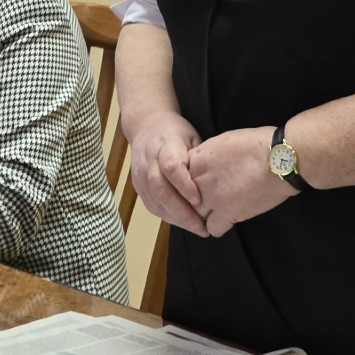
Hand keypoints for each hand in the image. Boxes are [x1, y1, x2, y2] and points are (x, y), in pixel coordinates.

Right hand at [128, 110, 207, 235]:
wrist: (146, 126)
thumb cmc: (176, 133)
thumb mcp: (192, 137)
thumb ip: (199, 160)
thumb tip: (217, 186)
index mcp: (165, 143)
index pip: (171, 166)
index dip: (184, 185)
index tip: (200, 200)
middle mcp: (149, 159)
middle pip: (161, 189)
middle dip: (182, 211)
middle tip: (202, 227)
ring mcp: (139, 173)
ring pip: (154, 201)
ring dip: (175, 218)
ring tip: (196, 228)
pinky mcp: (137, 184)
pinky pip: (151, 205)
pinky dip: (167, 216)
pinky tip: (182, 222)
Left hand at [187, 126, 293, 236]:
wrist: (279, 158)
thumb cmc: (256, 144)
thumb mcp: (222, 142)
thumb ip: (206, 156)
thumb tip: (201, 166)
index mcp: (197, 160)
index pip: (179, 179)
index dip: (189, 183)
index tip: (198, 185)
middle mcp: (199, 179)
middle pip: (184, 198)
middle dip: (194, 200)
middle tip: (208, 201)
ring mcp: (212, 197)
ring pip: (196, 215)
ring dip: (205, 215)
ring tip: (217, 211)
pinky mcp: (228, 213)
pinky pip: (213, 229)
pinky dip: (219, 226)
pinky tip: (227, 219)